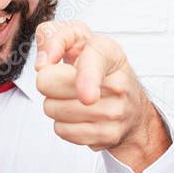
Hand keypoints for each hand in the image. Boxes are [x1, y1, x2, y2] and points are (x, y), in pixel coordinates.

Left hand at [34, 20, 151, 151]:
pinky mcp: (108, 135)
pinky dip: (64, 123)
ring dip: (55, 103)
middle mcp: (117, 83)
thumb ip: (53, 37)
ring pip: (52, 109)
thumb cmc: (95, 66)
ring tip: (73, 97)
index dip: (87, 80)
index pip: (93, 65)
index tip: (87, 97)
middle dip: (48, 81)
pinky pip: (61, 130)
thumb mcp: (77, 38)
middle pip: (50, 85)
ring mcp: (115, 113)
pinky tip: (80, 115)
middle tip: (64, 80)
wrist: (131, 104)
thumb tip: (42, 64)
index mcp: (109, 53)